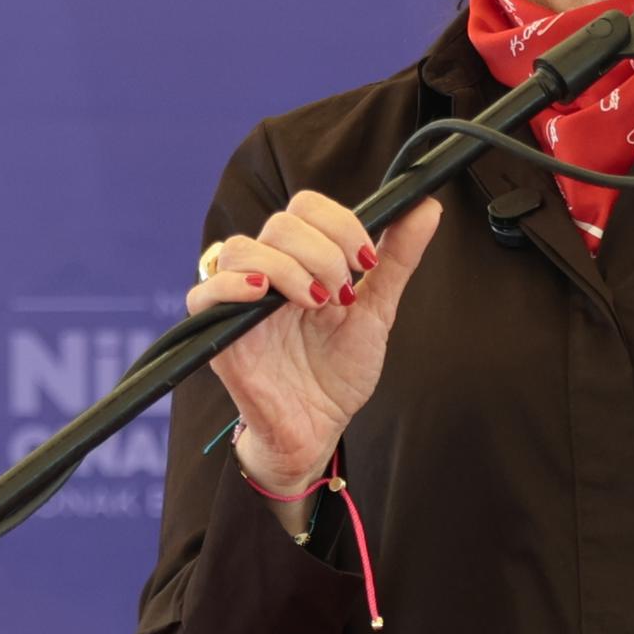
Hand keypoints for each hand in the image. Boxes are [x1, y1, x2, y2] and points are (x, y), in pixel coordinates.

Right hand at [193, 191, 443, 498]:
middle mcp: (267, 271)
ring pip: (243, 249)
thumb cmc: (338, 370)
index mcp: (302, 259)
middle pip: (280, 224)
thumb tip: (428, 206)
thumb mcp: (376, 310)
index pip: (307, 207)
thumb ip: (398, 258)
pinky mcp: (217, 332)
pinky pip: (204, 292)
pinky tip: (263, 296)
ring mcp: (239, 300)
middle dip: (322, 252)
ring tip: (316, 303)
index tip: (366, 262)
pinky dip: (232, 286)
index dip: (340, 224)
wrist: (318, 427)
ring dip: (287, 268)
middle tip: (342, 294)